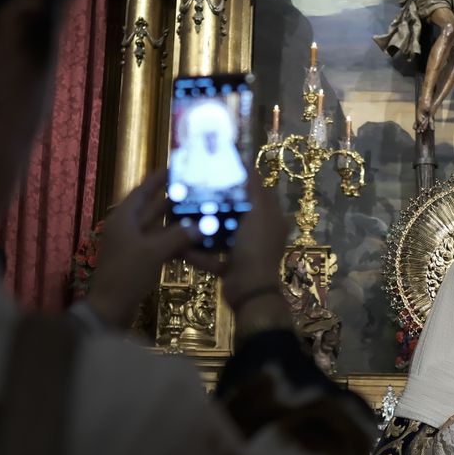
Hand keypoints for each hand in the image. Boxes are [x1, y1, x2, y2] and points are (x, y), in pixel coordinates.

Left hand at [83, 171, 195, 327]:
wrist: (110, 309)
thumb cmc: (126, 274)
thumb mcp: (153, 252)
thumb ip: (179, 236)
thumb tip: (202, 225)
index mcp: (124, 218)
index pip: (143, 191)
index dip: (158, 179)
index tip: (176, 168)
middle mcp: (128, 228)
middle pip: (154, 208)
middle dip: (175, 201)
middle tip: (197, 189)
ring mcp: (135, 245)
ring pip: (161, 230)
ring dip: (180, 225)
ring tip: (204, 215)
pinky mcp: (141, 262)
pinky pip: (163, 248)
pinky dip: (178, 246)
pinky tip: (198, 245)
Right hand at [186, 172, 288, 301]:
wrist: (249, 290)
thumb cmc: (256, 247)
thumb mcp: (259, 212)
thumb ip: (254, 189)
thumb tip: (247, 164)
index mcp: (272, 219)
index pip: (260, 193)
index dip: (244, 180)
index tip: (221, 170)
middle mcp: (261, 234)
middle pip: (239, 212)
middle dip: (221, 203)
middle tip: (199, 190)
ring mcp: (246, 252)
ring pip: (224, 234)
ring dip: (207, 226)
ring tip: (187, 213)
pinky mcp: (231, 267)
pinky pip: (213, 256)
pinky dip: (199, 252)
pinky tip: (181, 243)